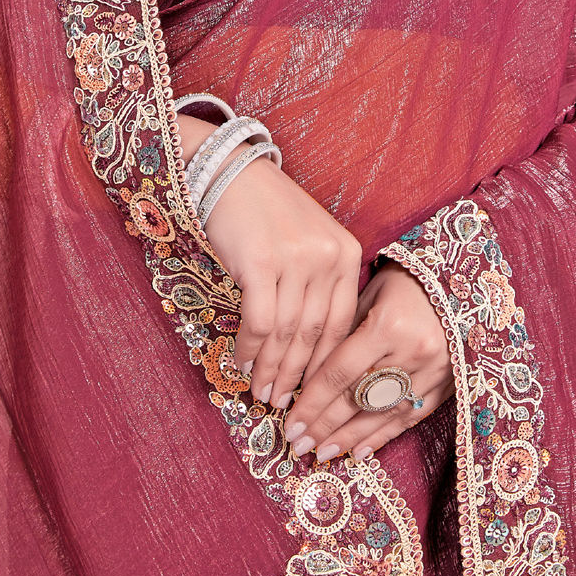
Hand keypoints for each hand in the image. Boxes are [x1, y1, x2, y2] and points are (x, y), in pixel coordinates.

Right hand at [174, 112, 362, 413]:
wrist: (228, 171)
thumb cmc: (267, 211)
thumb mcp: (308, 241)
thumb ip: (317, 284)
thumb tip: (309, 347)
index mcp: (346, 253)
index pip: (340, 323)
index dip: (323, 365)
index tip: (311, 393)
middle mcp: (328, 256)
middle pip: (314, 333)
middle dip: (297, 375)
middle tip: (282, 404)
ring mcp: (296, 259)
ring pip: (287, 332)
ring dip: (271, 368)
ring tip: (260, 391)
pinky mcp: (263, 262)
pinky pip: (259, 320)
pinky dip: (250, 347)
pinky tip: (241, 362)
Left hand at [282, 258, 454, 463]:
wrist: (462, 280)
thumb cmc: (407, 280)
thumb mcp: (371, 294)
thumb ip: (346, 332)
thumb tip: (313, 374)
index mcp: (387, 324)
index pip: (340, 372)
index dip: (312, 401)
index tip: (290, 422)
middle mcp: (411, 352)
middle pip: (359, 398)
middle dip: (324, 425)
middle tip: (298, 444)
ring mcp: (433, 372)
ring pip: (383, 415)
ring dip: (349, 438)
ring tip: (322, 453)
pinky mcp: (448, 384)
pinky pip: (411, 417)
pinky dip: (383, 435)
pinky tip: (360, 450)